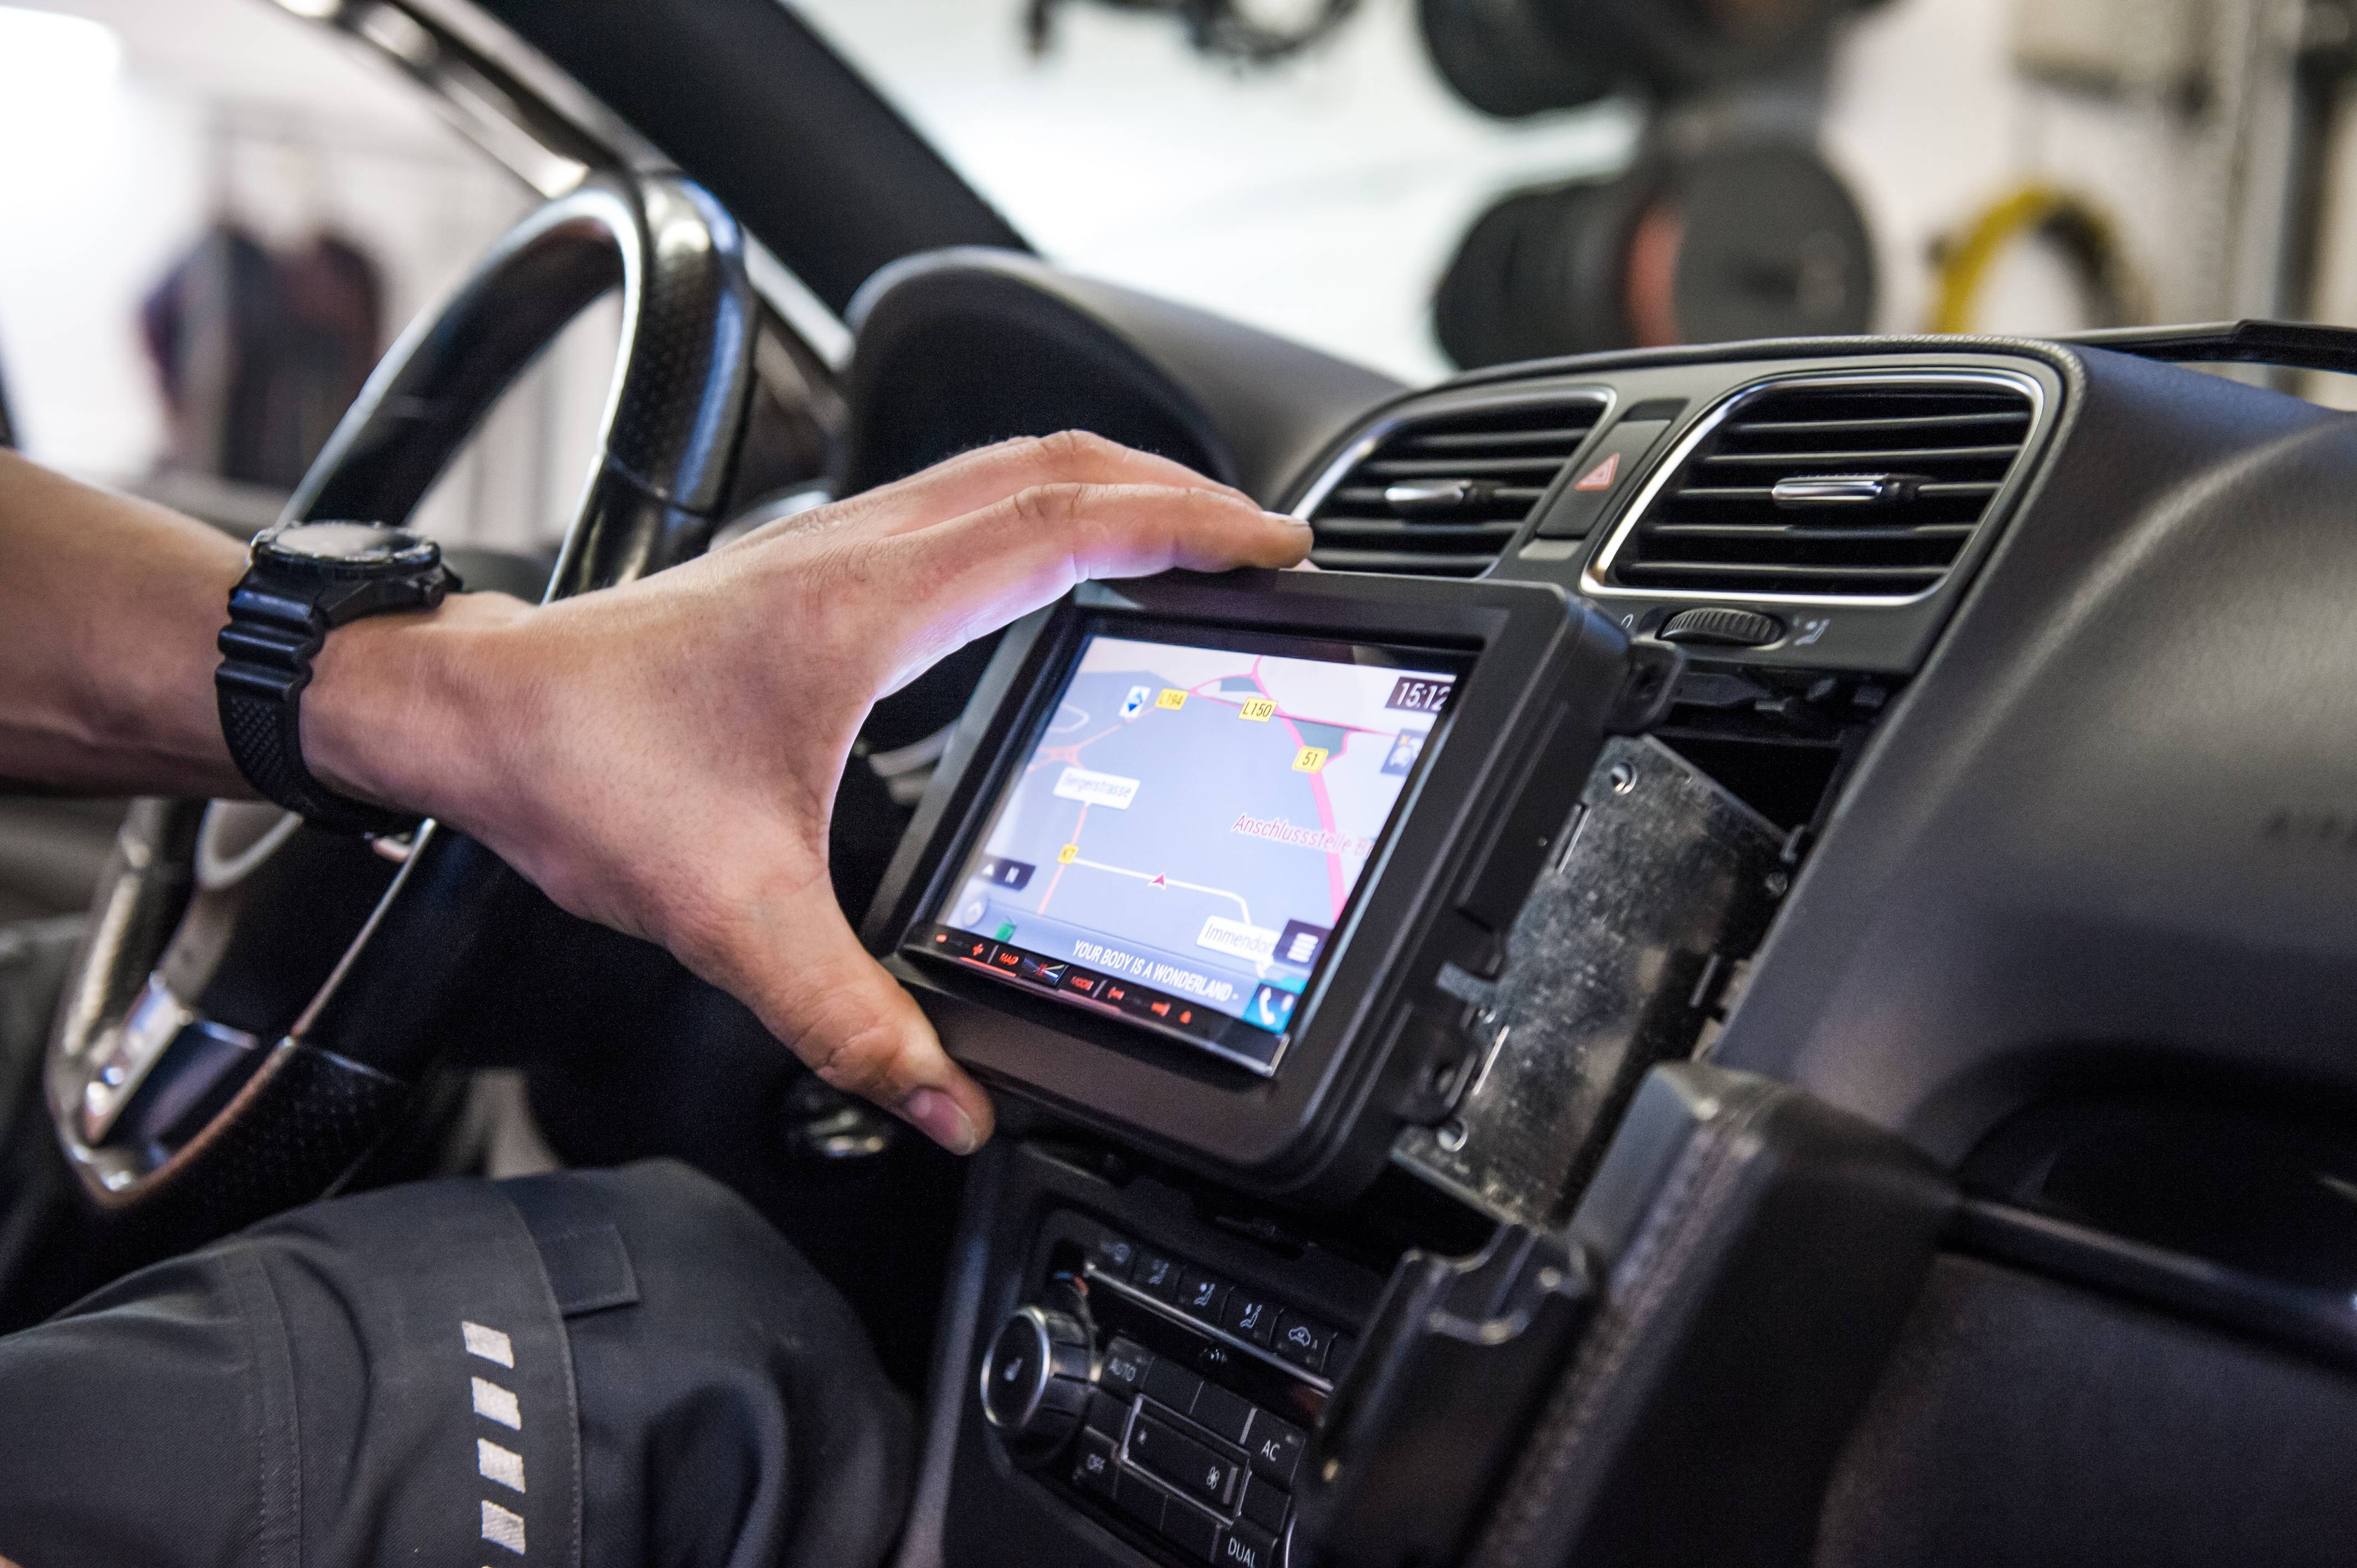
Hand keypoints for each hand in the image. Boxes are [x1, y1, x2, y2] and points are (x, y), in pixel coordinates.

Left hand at [307, 432, 1312, 1152]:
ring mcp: (831, 545)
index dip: (1186, 528)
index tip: (1272, 548)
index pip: (1067, 527)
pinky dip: (1038, 510)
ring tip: (1182, 537)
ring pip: (1002, 469)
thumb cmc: (584, 773)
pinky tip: (1046, 570)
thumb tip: (947, 1105)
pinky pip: (956, 500)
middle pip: (1054, 466)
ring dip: (1107, 487)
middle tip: (1260, 541)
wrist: (470, 712)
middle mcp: (858, 550)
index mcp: (869, 608)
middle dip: (1175, 490)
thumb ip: (849, 1020)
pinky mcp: (807, 567)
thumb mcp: (732, 917)